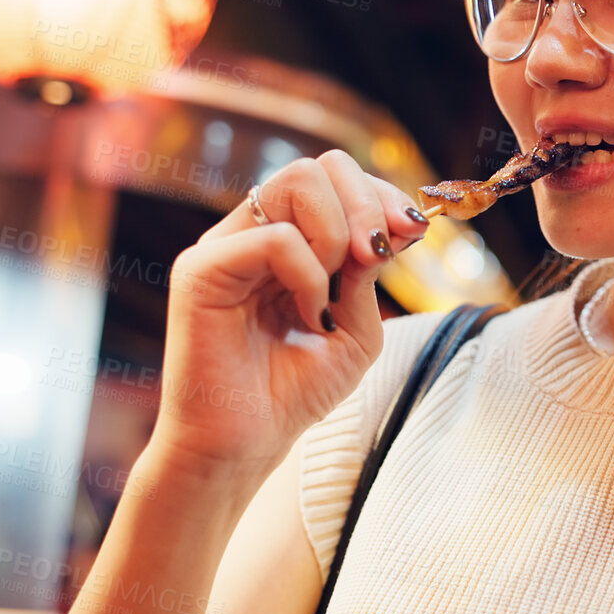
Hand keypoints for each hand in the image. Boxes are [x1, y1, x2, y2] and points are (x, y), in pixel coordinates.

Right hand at [146, 149, 427, 476]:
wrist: (245, 447)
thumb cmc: (294, 392)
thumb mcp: (357, 327)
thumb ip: (369, 270)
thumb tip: (392, 224)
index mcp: (286, 239)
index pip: (335, 177)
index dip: (381, 194)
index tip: (413, 233)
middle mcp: (252, 231)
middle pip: (319, 166)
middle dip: (367, 203)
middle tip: (377, 256)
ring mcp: (223, 246)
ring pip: (297, 182)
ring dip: (336, 234)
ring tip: (330, 296)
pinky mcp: (200, 270)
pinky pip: (275, 237)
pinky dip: (308, 275)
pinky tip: (307, 316)